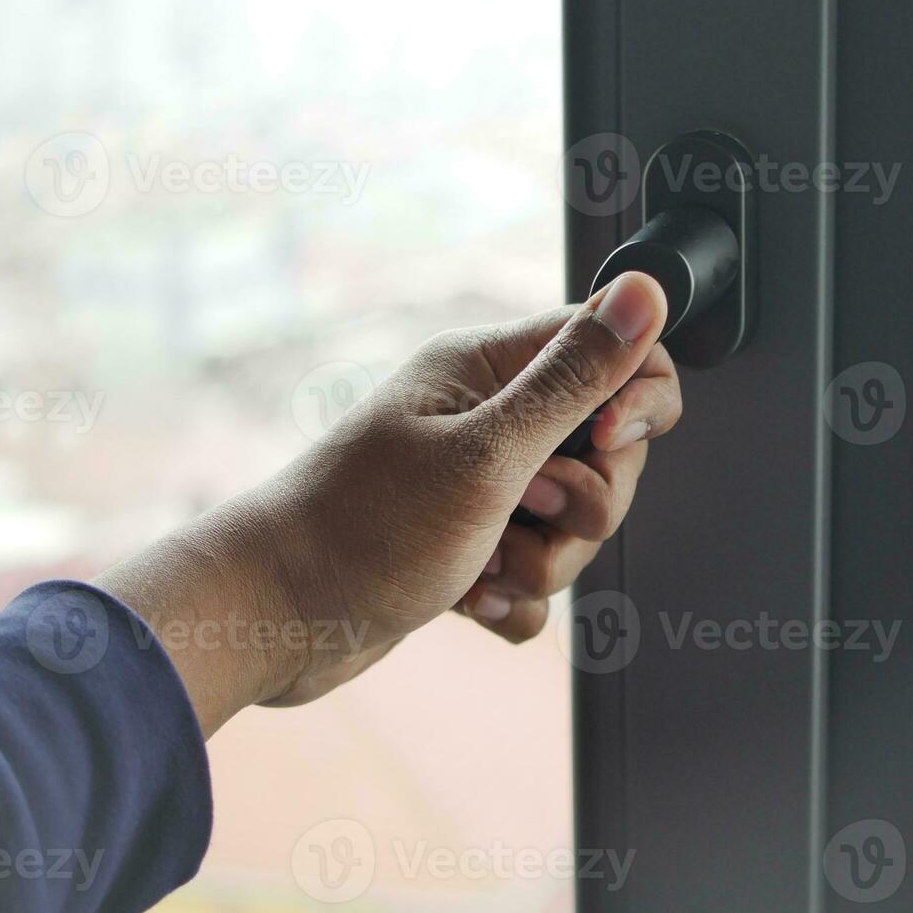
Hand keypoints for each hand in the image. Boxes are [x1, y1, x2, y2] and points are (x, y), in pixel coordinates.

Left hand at [97, 272, 679, 736]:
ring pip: (574, 523)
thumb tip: (643, 293)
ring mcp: (480, 485)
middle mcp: (489, 418)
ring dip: (543, 560)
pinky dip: (513, 597)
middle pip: (606, 451)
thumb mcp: (488, 453)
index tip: (609, 442)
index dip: (636, 399)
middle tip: (526, 512)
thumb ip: (576, 378)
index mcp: (490, 369)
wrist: (269, 619)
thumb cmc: (361, 532)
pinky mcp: (470, 545)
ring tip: (483, 565)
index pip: (613, 349)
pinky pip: (537, 576)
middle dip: (584, 504)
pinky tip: (470, 601)